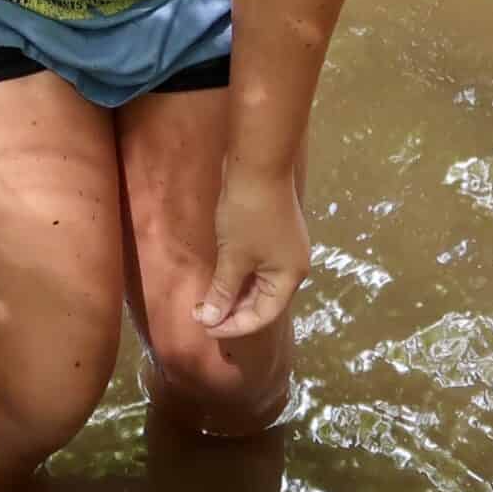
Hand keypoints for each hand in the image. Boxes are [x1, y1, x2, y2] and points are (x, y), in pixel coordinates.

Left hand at [194, 167, 306, 340]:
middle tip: (200, 314)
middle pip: (263, 301)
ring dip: (233, 293)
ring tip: (206, 299)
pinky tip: (219, 278)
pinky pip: (256, 267)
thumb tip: (211, 320)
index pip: (263, 315)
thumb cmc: (248, 214)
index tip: (205, 326)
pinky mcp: (273, 235)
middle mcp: (292, 267)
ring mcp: (284, 250)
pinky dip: (238, 275)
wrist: (258, 164)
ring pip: (258, 284)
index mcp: (290, 276)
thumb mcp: (233, 256)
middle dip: (232, 310)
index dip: (234, 326)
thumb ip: (223, 291)